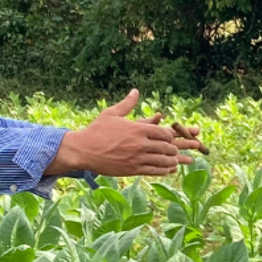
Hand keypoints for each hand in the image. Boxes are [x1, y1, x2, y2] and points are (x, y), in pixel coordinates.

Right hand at [47, 90, 199, 177]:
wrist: (84, 150)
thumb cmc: (97, 130)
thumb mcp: (112, 113)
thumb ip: (127, 103)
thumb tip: (135, 91)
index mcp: (137, 129)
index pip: (163, 132)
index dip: (170, 135)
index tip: (171, 137)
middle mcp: (140, 144)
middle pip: (166, 147)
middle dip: (173, 149)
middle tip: (177, 150)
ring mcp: (137, 158)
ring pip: (162, 161)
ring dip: (171, 161)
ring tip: (176, 161)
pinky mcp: (132, 170)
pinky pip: (153, 171)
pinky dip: (163, 170)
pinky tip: (168, 170)